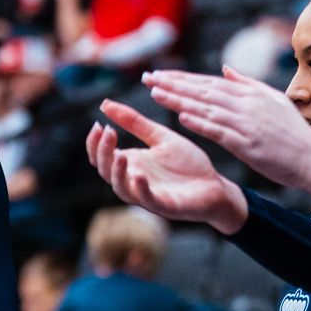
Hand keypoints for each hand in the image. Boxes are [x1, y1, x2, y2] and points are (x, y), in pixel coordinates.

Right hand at [86, 99, 247, 233]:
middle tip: (109, 132)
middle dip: (103, 152)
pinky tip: (139, 175)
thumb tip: (106, 104)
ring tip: (120, 155)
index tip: (99, 124)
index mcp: (130, 164)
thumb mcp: (159, 137)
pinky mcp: (164, 205)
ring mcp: (146, 194)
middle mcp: (132, 180)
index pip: (100, 156)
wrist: (215, 185)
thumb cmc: (187, 164)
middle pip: (105, 170)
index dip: (94, 143)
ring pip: (121, 188)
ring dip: (117, 172)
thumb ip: (135, 123)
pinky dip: (140, 189)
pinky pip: (147, 200)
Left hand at [145, 65, 310, 193]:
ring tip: (155, 94)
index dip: (181, 78)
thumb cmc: (291, 131)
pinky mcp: (247, 144)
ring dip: (179, 100)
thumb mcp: (272, 99)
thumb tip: (224, 69)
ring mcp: (246, 123)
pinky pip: (220, 132)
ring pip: (206, 108)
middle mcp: (245, 105)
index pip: (208, 83)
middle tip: (147, 78)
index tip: (159, 74)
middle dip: (173, 84)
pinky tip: (182, 118)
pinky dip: (201, 124)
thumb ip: (246, 84)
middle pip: (202, 91)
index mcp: (248, 94)